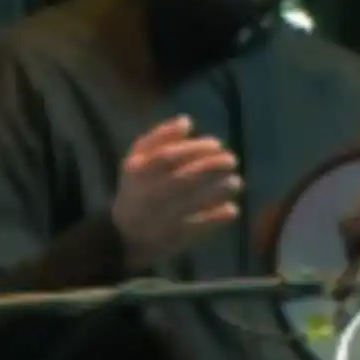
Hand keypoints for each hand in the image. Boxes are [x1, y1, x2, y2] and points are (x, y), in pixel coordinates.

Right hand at [112, 115, 241, 271]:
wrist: (125, 234)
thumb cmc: (138, 187)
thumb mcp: (137, 159)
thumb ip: (159, 137)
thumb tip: (186, 121)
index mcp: (138, 172)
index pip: (167, 157)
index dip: (195, 149)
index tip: (216, 144)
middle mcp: (148, 195)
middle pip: (184, 179)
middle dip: (212, 167)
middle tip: (232, 160)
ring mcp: (161, 218)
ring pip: (193, 204)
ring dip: (218, 191)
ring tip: (235, 182)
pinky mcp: (173, 238)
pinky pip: (199, 228)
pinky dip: (217, 218)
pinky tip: (232, 209)